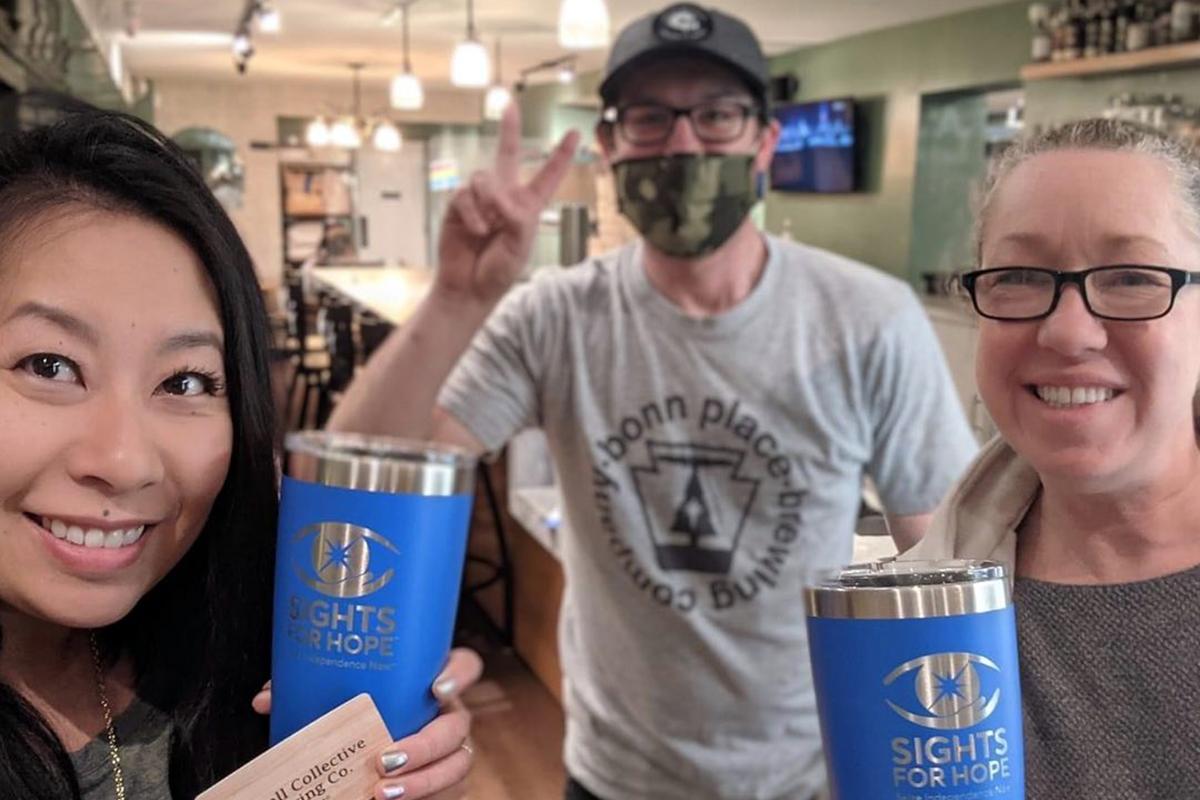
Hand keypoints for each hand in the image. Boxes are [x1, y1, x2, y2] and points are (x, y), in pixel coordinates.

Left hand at [252, 647, 484, 799]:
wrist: (364, 744)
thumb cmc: (357, 711)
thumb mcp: (337, 696)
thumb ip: (308, 691)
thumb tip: (266, 698)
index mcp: (430, 683)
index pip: (465, 666)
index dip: (457, 675)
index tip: (434, 689)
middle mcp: (448, 715)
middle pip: (457, 727)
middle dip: (425, 746)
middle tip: (385, 760)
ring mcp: (451, 751)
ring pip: (458, 765)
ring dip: (424, 782)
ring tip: (383, 793)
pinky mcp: (445, 782)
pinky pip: (449, 793)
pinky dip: (425, 799)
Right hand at [435, 103, 579, 307]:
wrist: (468, 288)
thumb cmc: (498, 271)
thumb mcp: (520, 244)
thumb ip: (516, 216)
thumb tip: (498, 194)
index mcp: (528, 208)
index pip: (547, 177)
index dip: (560, 156)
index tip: (574, 134)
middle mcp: (504, 198)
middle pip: (506, 156)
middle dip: (508, 130)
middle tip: (509, 105)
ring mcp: (480, 201)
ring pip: (484, 177)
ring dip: (489, 199)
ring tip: (488, 226)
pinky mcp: (458, 207)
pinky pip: (465, 195)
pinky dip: (472, 213)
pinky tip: (475, 231)